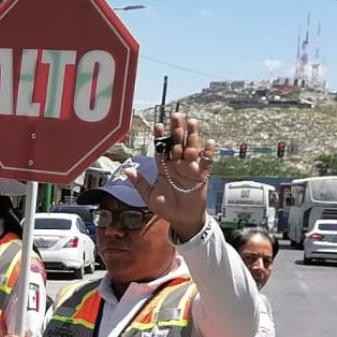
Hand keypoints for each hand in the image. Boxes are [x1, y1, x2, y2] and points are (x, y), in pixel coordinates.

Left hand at [142, 113, 216, 237]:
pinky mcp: (202, 175)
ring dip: (192, 136)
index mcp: (164, 168)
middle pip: (177, 144)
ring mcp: (190, 168)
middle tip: (176, 116)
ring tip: (192, 122)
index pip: (161, 149)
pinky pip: (206, 162)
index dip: (160, 137)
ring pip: (191, 148)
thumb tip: (128, 170)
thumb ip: (140, 183)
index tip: (158, 125)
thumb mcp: (150, 196)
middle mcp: (177, 164)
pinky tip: (208, 142)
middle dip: (177, 130)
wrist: (182, 220)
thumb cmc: (166, 208)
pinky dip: (208, 153)